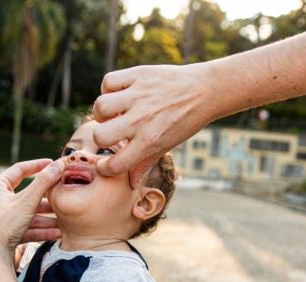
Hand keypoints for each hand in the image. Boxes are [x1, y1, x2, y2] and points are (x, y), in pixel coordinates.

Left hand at [0, 159, 64, 252]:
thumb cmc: (4, 225)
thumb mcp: (27, 201)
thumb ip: (44, 182)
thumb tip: (59, 164)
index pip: (19, 169)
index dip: (37, 165)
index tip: (52, 163)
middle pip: (28, 195)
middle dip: (47, 199)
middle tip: (61, 194)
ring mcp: (4, 218)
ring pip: (30, 214)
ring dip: (47, 218)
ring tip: (63, 221)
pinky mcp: (8, 233)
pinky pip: (28, 228)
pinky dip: (42, 230)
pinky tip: (57, 234)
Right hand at [93, 63, 213, 187]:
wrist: (205, 90)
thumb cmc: (186, 121)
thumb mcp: (168, 145)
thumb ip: (145, 163)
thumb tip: (129, 183)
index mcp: (150, 141)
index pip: (115, 164)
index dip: (106, 168)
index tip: (107, 163)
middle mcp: (142, 119)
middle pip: (100, 135)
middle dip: (101, 138)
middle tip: (113, 132)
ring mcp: (139, 96)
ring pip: (100, 106)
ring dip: (102, 113)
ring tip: (115, 112)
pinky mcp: (138, 75)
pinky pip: (108, 81)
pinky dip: (109, 88)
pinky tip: (120, 94)